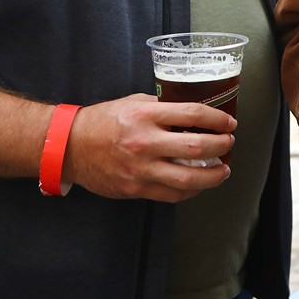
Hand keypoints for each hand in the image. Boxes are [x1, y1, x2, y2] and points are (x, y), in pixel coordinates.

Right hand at [65, 94, 235, 202]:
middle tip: (229, 143)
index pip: (193, 114)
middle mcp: (144, 142)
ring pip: (189, 178)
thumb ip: (163, 107)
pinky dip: (192, 190)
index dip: (218, 119)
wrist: (68, 146)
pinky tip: (200, 184)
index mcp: (145, 116)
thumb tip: (195, 113)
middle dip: (222, 146)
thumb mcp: (134, 104)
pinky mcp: (135, 188)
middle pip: (197, 147)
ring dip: (214, 175)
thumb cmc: (103, 121)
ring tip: (224, 169)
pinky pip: (172, 194)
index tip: (229, 122)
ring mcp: (140, 168)